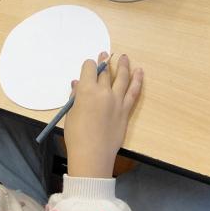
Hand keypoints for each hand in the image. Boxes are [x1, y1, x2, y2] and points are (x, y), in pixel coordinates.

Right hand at [63, 52, 144, 178]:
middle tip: (105, 55)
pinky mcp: (126, 110)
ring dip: (123, 65)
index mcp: (86, 90)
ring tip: (124, 58)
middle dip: (104, 62)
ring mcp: (117, 100)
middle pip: (105, 72)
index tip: (88, 67)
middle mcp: (103, 91)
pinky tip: (139, 72)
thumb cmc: (76, 135)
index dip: (88, 66)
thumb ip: (76, 97)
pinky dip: (137, 80)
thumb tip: (77, 85)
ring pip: (122, 77)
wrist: (92, 154)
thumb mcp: (71, 113)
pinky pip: (133, 92)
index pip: (89, 68)